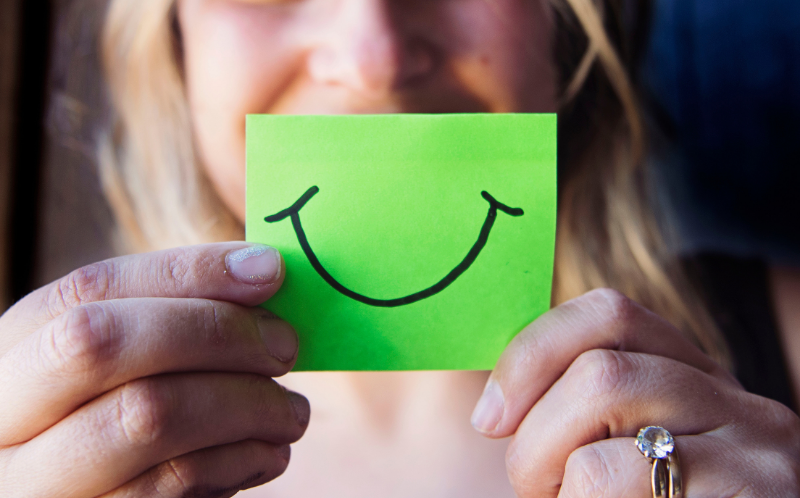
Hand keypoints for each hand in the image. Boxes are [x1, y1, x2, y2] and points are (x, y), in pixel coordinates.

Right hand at [0, 243, 308, 497]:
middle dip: (215, 332)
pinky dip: (240, 459)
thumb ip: (175, 319)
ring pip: (146, 416)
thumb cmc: (126, 426)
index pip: (89, 289)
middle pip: (103, 344)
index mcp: (15, 354)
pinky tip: (268, 452)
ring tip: (291, 411)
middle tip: (286, 345)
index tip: (269, 271)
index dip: (187, 273)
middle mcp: (4, 419)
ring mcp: (35, 485)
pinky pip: (171, 485)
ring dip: (247, 404)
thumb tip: (260, 271)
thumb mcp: (131, 368)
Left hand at [472, 289, 799, 496]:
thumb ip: (555, 402)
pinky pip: (615, 473)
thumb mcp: (595, 451)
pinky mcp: (760, 488)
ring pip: (606, 399)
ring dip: (549, 469)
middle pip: (598, 367)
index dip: (532, 354)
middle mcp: (729, 395)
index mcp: (684, 373)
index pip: (608, 312)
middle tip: (531, 487)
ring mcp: (754, 441)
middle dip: (535, 435)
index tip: (489, 419)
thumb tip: (475, 364)